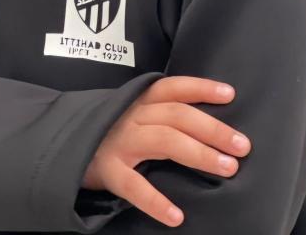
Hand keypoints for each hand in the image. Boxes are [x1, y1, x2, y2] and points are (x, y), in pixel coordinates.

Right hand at [81, 75, 250, 226]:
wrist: (63, 146)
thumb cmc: (110, 132)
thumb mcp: (134, 115)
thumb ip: (163, 116)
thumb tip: (210, 127)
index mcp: (140, 101)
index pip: (174, 87)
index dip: (202, 88)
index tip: (230, 94)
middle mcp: (132, 115)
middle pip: (178, 116)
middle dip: (213, 128)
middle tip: (242, 146)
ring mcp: (120, 141)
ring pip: (164, 141)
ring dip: (198, 154)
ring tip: (227, 169)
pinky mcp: (107, 169)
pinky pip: (133, 185)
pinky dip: (155, 201)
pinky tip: (176, 216)